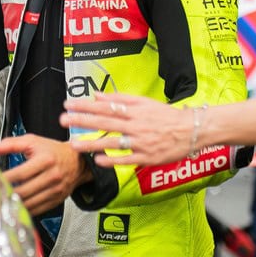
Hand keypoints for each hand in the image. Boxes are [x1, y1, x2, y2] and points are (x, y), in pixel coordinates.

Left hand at [0, 134, 89, 215]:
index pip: (21, 173)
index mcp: (45, 160)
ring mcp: (55, 190)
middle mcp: (52, 176)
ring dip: (13, 204)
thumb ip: (11, 144)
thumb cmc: (52, 151)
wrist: (77, 162)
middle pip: (24, 191)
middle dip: (6, 193)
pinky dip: (24, 210)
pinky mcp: (56, 200)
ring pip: (29, 203)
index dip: (5, 178)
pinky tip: (15, 206)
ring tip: (1, 200)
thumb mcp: (33, 141)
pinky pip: (37, 210)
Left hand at [61, 93, 194, 165]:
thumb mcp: (144, 103)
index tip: (68, 104)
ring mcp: (140, 143)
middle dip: (82, 121)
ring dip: (92, 143)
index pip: (105, 107)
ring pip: (112, 143)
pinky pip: (126, 160)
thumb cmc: (166, 116)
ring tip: (74, 144)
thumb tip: (97, 96)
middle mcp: (135, 126)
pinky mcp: (146, 158)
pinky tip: (98, 160)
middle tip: (64, 120)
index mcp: (134, 111)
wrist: (191, 131)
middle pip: (105, 123)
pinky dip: (113, 160)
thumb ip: (120, 100)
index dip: (85, 106)